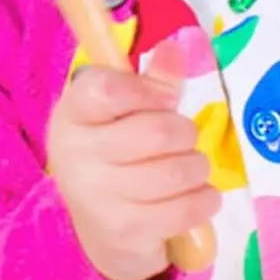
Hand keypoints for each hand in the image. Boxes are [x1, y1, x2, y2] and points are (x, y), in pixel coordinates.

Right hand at [46, 41, 219, 279]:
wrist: (99, 230)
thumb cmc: (118, 156)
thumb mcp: (126, 113)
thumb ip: (153, 81)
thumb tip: (176, 47)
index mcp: (74, 114)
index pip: (106, 89)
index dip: (146, 91)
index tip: (160, 100)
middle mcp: (77, 155)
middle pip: (159, 131)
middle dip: (185, 133)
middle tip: (181, 139)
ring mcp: (98, 197)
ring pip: (179, 170)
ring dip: (197, 167)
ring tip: (188, 168)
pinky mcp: (125, 232)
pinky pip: (187, 207)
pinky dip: (204, 199)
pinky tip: (196, 195)